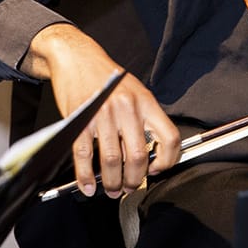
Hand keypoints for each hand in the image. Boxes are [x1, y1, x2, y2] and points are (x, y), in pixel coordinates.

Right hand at [24, 23, 180, 197]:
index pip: (170, 137)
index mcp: (146, 102)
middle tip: (129, 187)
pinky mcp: (80, 120)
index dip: (167, 161)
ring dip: (113, 182)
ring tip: (112, 189)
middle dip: (134, 179)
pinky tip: (89, 186)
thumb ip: (145, 120)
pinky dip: (86, 177)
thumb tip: (149, 156)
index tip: (157, 170)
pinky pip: (84, 156)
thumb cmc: (107, 78)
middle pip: (138, 156)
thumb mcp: (135, 92)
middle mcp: (127, 108)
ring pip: (112, 160)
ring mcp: (103, 114)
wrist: (77, 58)